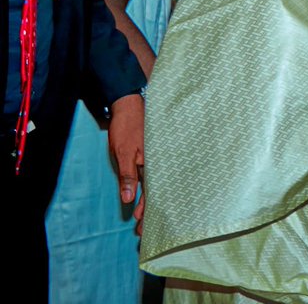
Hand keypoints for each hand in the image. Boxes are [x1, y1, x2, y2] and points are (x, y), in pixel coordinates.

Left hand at [108, 93, 144, 230]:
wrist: (129, 105)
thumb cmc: (127, 128)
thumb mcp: (123, 152)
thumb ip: (127, 176)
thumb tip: (127, 199)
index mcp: (152, 164)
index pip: (151, 193)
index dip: (146, 211)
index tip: (141, 227)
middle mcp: (156, 163)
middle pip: (155, 192)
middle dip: (149, 212)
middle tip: (143, 231)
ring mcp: (155, 159)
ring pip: (154, 185)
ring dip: (148, 202)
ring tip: (141, 218)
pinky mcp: (151, 154)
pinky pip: (152, 175)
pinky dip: (148, 188)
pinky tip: (144, 195)